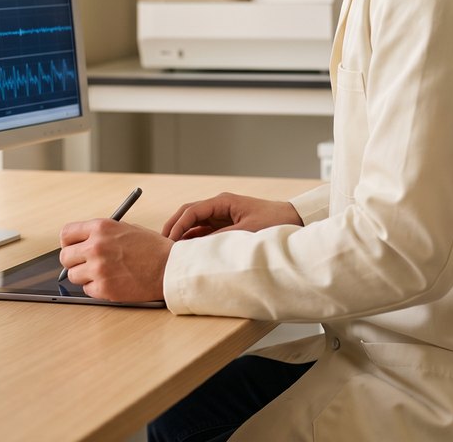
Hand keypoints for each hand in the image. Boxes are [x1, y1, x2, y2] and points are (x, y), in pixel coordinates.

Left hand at [58, 219, 171, 302]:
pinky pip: (87, 289)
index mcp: (101, 227)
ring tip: (104, 273)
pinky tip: (113, 281)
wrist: (169, 267)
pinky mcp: (104, 289)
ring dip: (85, 276)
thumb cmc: (152, 248)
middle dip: (74, 261)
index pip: (66, 234)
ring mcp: (98, 269)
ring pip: (73, 276)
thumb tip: (82, 242)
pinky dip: (97, 288)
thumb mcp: (125, 228)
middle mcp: (96, 247)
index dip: (69, 242)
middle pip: (65, 257)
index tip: (73, 247)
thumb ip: (102, 234)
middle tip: (84, 264)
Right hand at [163, 193, 302, 241]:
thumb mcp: (246, 231)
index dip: (178, 225)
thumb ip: (222, 238)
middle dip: (173, 226)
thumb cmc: (273, 221)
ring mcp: (221, 215)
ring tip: (171, 249)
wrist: (291, 219)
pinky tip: (186, 250)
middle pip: (188, 214)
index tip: (168, 240)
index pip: (192, 211)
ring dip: (182, 234)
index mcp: (223, 202)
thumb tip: (199, 248)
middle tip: (161, 243)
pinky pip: (203, 231)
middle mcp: (219, 206)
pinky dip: (193, 238)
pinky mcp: (225, 225)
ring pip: (194, 223)